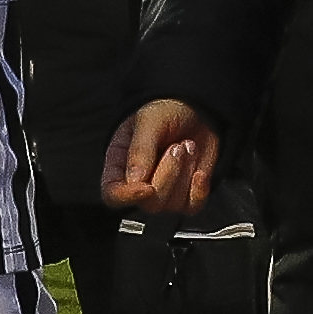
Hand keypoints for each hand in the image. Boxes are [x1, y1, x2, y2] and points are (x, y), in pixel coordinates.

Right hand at [102, 98, 219, 217]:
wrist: (196, 107)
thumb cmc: (165, 109)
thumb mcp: (149, 120)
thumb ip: (140, 149)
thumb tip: (135, 179)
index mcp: (120, 164)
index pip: (113, 194)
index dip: (127, 197)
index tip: (146, 188)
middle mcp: (140, 182)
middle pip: (149, 204)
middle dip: (168, 174)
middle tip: (176, 147)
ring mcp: (165, 191)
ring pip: (172, 206)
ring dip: (184, 174)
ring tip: (186, 147)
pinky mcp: (187, 194)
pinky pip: (193, 206)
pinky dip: (199, 189)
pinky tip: (198, 170)